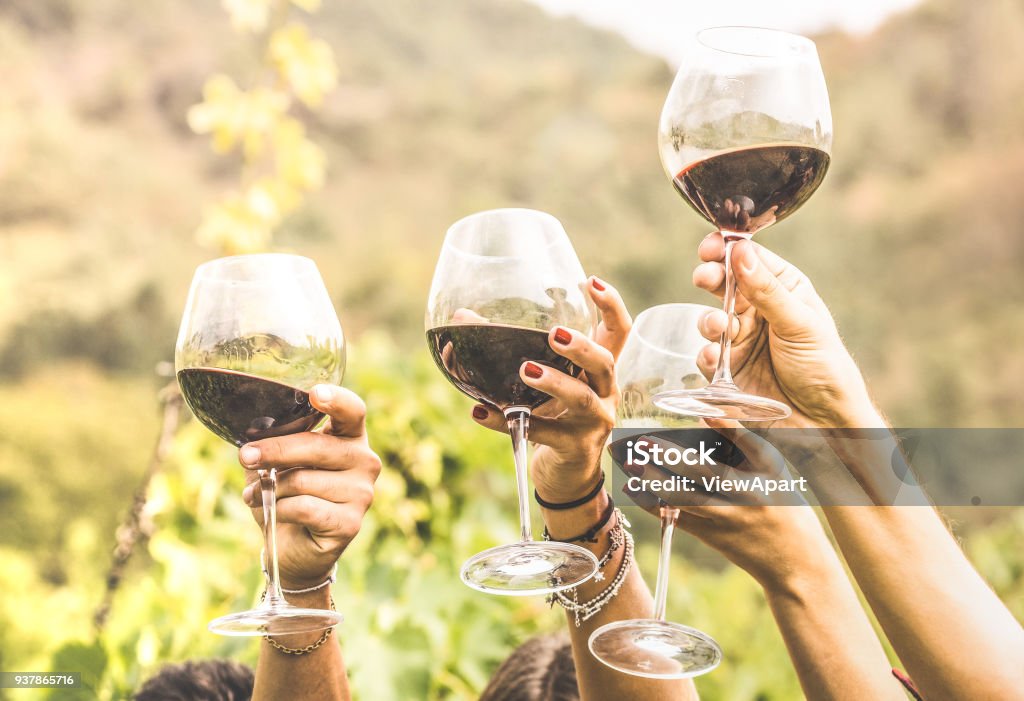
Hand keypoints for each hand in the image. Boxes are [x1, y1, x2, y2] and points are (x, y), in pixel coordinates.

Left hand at [238, 385, 381, 588]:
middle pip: (317, 446)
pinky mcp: (350, 523)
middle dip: (274, 451)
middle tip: (245, 456)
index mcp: (350, 438)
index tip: (314, 394)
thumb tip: (253, 428)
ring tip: (255, 495)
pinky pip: (303, 508)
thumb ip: (273, 442)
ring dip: (269, 488)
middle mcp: (364, 461)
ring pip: (303, 480)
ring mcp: (362, 493)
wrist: (292, 549)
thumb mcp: (278, 463)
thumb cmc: (286, 496)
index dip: (335, 400)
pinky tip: (271, 512)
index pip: (352, 411)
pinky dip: (278, 509)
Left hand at [472, 276, 631, 502]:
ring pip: (581, 399)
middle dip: (582, 347)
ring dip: (555, 382)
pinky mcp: (572, 449)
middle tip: (554, 334)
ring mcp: (592, 423)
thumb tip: (461, 318)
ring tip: (526, 370)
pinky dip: (505, 422)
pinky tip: (480, 412)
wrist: (567, 477)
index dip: (611, 306)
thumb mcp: (544, 384)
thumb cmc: (555, 418)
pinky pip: (539, 432)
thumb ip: (513, 351)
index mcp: (600, 371)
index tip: (592, 282)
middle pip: (605, 362)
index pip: (619, 332)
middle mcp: (605, 393)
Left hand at [622, 421, 828, 589]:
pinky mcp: (712, 536)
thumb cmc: (784, 507)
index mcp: (768, 473)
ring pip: (684, 497)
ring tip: (630, 463)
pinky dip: (652, 503)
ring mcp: (727, 518)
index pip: (749, 444)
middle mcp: (747, 495)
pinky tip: (632, 488)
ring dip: (654, 480)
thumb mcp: (775, 471)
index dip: (728, 426)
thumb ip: (745, 443)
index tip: (704, 410)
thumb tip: (707, 413)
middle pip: (705, 472)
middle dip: (672, 455)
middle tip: (644, 441)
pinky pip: (677, 518)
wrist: (794, 562)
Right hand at [693, 233, 878, 427]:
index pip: (750, 259)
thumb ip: (767, 290)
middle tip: (704, 278)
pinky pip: (708, 356)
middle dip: (710, 279)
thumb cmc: (825, 367)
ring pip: (711, 320)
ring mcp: (742, 340)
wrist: (824, 422)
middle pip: (724, 284)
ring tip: (718, 328)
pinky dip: (708, 355)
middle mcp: (759, 310)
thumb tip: (740, 251)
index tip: (710, 247)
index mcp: (784, 289)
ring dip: (709, 321)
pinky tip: (716, 358)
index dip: (727, 249)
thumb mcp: (800, 324)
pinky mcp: (729, 369)